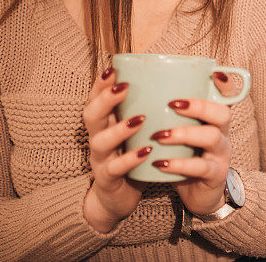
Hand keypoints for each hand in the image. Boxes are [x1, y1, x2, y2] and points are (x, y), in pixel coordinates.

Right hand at [82, 67, 150, 231]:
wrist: (119, 198)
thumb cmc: (133, 157)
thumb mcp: (136, 132)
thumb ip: (146, 110)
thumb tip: (174, 82)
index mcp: (105, 124)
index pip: (96, 99)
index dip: (101, 84)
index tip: (113, 67)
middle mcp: (98, 139)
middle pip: (91, 115)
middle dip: (105, 99)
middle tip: (124, 87)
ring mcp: (100, 160)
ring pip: (100, 142)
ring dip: (120, 129)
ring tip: (140, 119)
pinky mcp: (108, 180)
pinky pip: (115, 169)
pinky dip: (130, 159)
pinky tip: (147, 151)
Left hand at [149, 73, 233, 215]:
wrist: (198, 195)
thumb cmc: (185, 157)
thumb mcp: (181, 134)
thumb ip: (168, 115)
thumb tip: (136, 90)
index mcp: (215, 119)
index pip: (228, 96)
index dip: (226, 84)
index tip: (215, 73)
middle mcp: (223, 133)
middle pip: (222, 112)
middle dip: (198, 106)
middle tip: (172, 104)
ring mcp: (221, 154)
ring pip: (211, 137)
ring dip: (184, 133)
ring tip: (159, 136)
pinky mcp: (215, 175)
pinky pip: (200, 167)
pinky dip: (178, 164)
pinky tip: (160, 163)